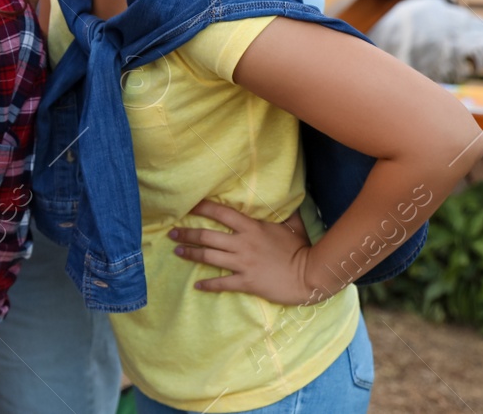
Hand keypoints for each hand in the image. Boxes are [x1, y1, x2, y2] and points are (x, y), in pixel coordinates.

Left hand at [170, 200, 335, 306]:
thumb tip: (288, 196)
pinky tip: (197, 286)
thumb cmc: (301, 249)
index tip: (188, 205)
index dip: (202, 207)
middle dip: (187, 233)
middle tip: (171, 232)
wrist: (310, 275)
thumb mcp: (293, 225)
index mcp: (251, 227)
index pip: (221, 213)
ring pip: (209, 257)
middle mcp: (243, 243)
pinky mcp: (246, 282)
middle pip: (207, 236)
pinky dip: (208, 285)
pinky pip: (222, 283)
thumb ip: (286, 211)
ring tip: (177, 251)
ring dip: (190, 254)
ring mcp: (243, 263)